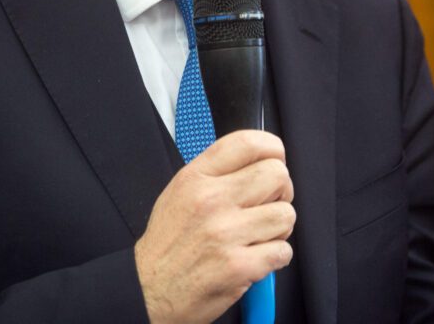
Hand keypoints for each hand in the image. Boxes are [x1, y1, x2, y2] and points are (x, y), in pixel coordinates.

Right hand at [134, 130, 295, 323]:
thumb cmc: (167, 244)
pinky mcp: (238, 266)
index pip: (248, 143)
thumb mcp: (179, 192)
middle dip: (282, 191)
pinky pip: (283, 251)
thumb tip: (257, 162)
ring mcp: (226, 233)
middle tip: (269, 204)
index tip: (276, 160)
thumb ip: (216, 173)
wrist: (147, 290)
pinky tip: (256, 258)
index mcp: (196, 178)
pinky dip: (276, 256)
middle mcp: (211, 200)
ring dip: (279, 228)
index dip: (273, 149)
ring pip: (285, 214)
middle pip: (276, 175)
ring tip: (259, 235)